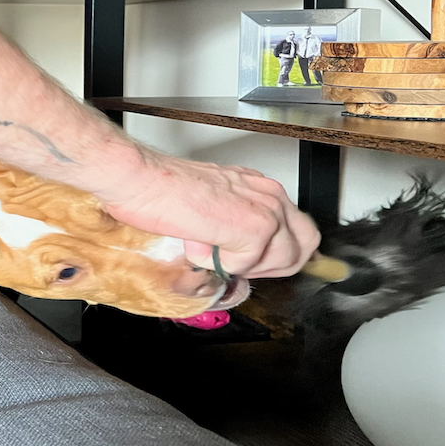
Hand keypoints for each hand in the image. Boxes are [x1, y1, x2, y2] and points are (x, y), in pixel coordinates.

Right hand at [100, 150, 319, 278]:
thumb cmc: (158, 189)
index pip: (295, 228)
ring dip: (243, 265)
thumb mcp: (208, 204)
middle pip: (304, 244)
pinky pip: (246, 265)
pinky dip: (219, 264)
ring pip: (282, 259)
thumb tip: (233, 253)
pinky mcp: (254, 229)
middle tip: (237, 265)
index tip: (251, 262)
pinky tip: (199, 243)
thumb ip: (230, 225)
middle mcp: (268, 193)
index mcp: (257, 186)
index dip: (276, 253)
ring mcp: (265, 210)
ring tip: (209, 249)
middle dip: (275, 265)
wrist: (140, 180)